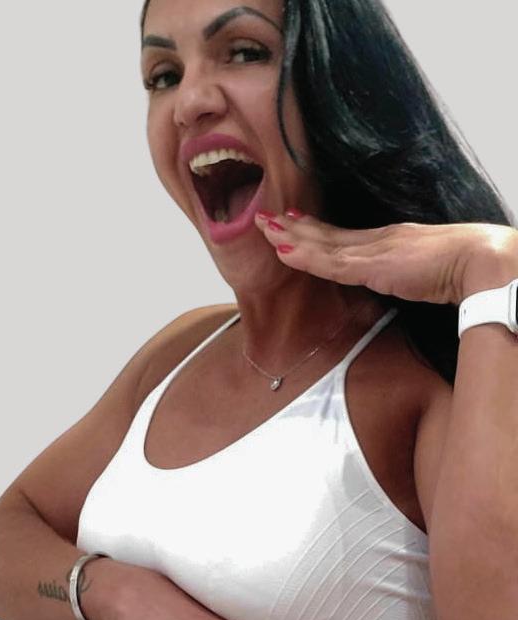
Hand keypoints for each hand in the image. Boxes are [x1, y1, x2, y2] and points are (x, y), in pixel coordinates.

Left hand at [255, 209, 517, 305]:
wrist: (476, 261)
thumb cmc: (461, 268)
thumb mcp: (426, 270)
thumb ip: (407, 272)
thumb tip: (401, 280)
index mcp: (391, 239)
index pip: (346, 235)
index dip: (318, 230)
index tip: (295, 222)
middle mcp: (378, 238)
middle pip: (328, 234)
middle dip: (295, 228)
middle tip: (265, 218)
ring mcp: (374, 249)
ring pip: (323, 244)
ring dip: (291, 238)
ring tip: (264, 228)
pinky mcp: (373, 265)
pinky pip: (331, 262)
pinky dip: (306, 257)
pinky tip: (285, 252)